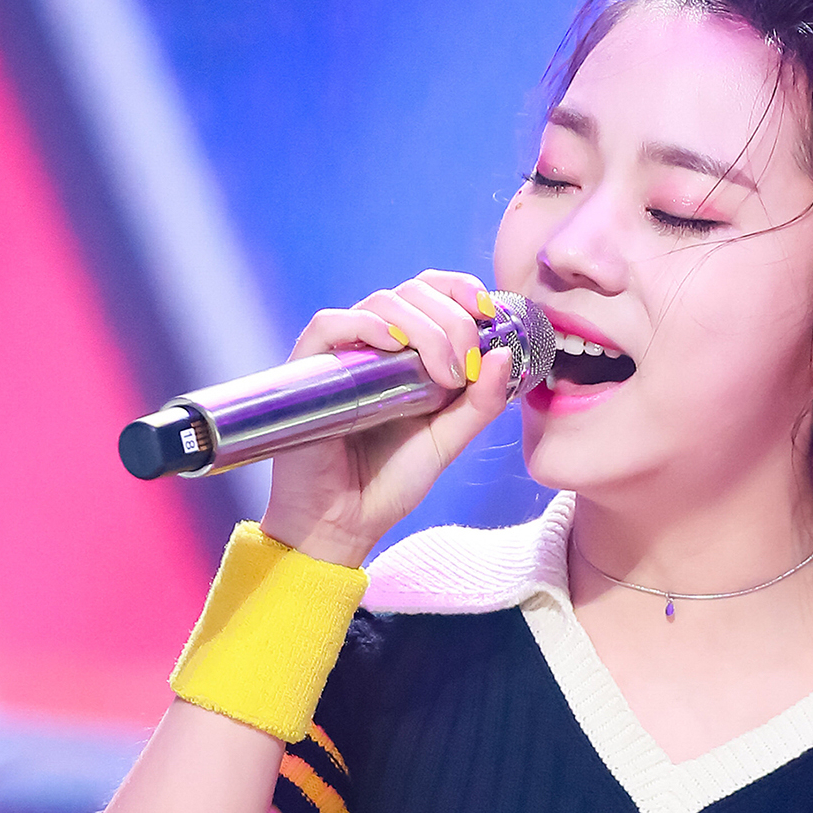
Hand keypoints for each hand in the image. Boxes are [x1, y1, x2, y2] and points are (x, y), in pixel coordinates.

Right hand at [256, 270, 512, 565]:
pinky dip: (363, 324)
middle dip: (452, 319)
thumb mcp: (448, 439)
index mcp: (409, 352)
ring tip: (441, 373)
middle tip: (466, 366)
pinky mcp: (309, 369)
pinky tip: (390, 344)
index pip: (433, 293)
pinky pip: (330, 325)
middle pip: (413, 293)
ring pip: (381, 304)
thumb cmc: (390, 480)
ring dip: (422, 326)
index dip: (461, 289)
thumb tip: (503, 353)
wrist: (345, 522)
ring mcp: (342, 355)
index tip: (489, 312)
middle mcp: (375, 345)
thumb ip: (479, 402)